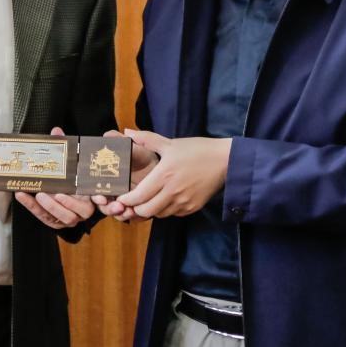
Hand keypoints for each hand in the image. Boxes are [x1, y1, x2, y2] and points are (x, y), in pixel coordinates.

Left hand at [15, 126, 94, 227]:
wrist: (69, 190)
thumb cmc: (74, 176)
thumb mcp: (72, 163)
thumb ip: (66, 148)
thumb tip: (56, 131)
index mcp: (88, 199)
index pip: (85, 204)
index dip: (74, 201)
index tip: (64, 192)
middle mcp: (80, 212)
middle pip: (71, 215)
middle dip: (56, 205)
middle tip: (44, 193)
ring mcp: (68, 219)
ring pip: (60, 218)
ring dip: (47, 207)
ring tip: (37, 194)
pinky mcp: (56, 222)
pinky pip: (45, 217)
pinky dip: (32, 207)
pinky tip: (22, 195)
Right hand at [92, 128, 157, 222]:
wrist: (164, 168)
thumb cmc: (144, 156)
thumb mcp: (133, 147)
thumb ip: (119, 141)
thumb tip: (107, 135)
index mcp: (105, 176)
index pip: (94, 188)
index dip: (94, 194)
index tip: (101, 197)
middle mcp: (111, 189)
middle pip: (102, 204)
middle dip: (107, 207)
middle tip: (117, 207)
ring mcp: (122, 200)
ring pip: (115, 212)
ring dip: (119, 214)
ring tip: (127, 211)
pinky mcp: (134, 208)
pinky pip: (130, 217)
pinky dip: (132, 217)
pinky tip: (135, 214)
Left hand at [114, 129, 231, 218]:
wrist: (225, 161)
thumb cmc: (197, 149)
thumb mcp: (170, 143)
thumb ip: (146, 139)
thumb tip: (126, 132)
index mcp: (164, 175)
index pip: (138, 196)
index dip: (126, 200)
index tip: (120, 197)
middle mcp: (172, 192)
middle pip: (145, 210)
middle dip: (136, 208)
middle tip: (132, 201)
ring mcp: (183, 202)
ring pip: (158, 214)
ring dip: (151, 209)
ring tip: (148, 200)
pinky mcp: (192, 208)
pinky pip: (173, 214)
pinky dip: (165, 209)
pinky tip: (165, 199)